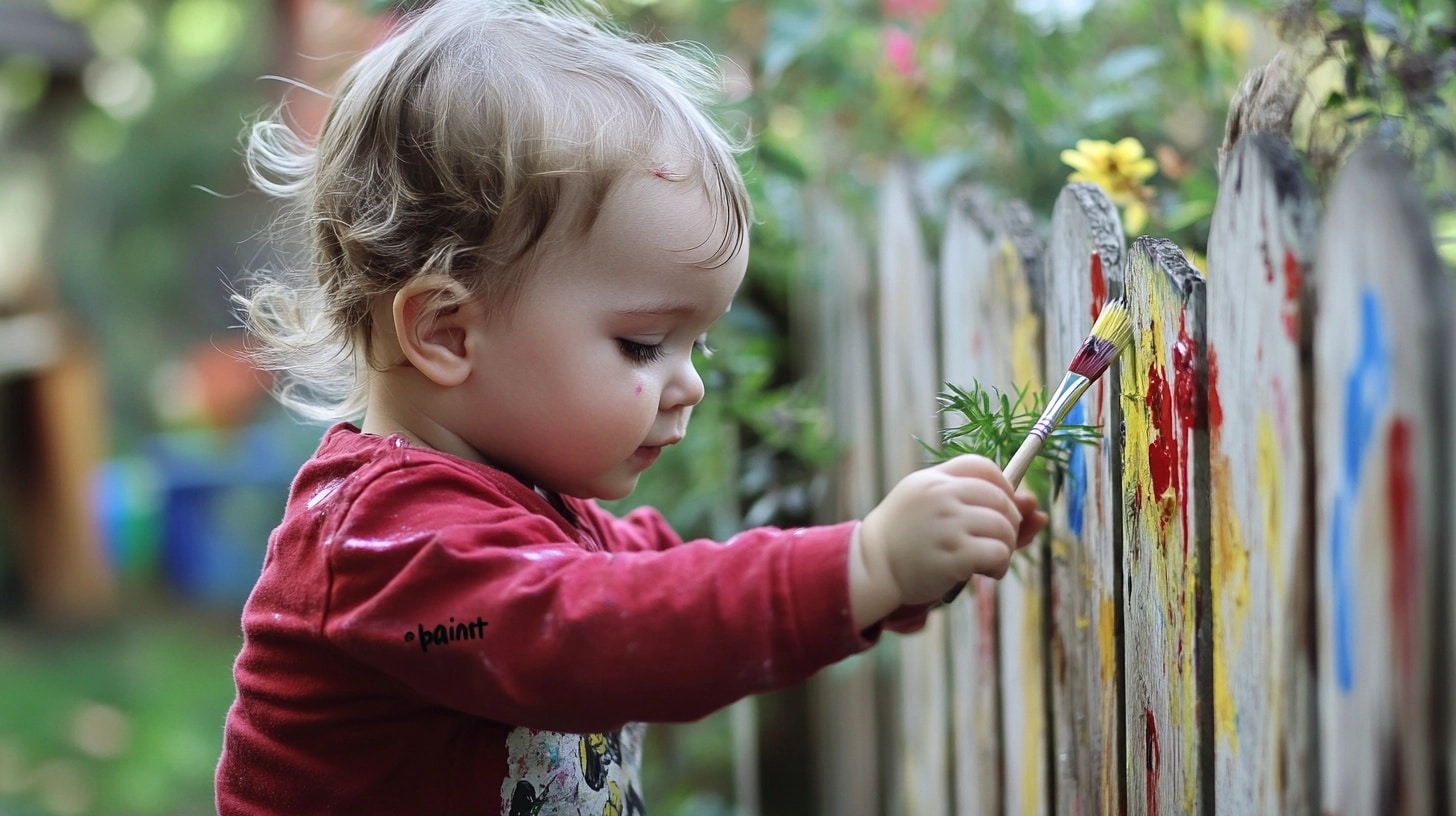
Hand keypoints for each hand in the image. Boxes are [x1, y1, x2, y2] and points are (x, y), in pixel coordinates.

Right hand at [849, 455, 1042, 627]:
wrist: (872, 567)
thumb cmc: (908, 540)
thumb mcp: (938, 512)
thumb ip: (982, 505)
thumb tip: (1036, 505)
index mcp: (934, 480)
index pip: (983, 466)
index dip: (1004, 487)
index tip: (1000, 509)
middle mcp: (940, 495)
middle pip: (1000, 498)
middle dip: (1009, 523)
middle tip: (995, 543)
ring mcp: (946, 524)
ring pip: (1004, 527)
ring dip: (1006, 547)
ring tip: (990, 560)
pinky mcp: (952, 554)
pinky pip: (998, 553)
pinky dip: (1000, 565)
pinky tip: (987, 572)